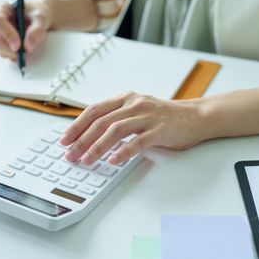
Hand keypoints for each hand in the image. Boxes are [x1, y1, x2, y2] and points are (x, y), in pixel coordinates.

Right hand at [0, 0, 52, 60]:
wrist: (37, 18)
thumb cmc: (36, 13)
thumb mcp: (41, 18)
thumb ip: (37, 30)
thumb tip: (28, 46)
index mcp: (1, 8)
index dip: (7, 34)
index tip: (18, 46)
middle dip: (9, 50)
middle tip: (23, 53)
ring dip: (13, 53)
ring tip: (27, 48)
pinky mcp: (1, 43)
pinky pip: (4, 53)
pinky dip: (15, 55)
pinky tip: (23, 49)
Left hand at [60, 92, 208, 164]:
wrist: (195, 117)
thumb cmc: (163, 117)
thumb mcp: (136, 111)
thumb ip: (116, 118)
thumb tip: (89, 136)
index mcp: (125, 98)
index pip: (94, 110)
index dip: (77, 125)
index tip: (64, 140)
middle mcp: (134, 104)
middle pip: (101, 121)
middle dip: (82, 139)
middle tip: (71, 155)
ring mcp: (147, 116)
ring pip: (116, 129)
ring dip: (97, 146)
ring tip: (87, 160)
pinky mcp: (159, 130)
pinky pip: (138, 141)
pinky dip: (123, 151)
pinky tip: (113, 160)